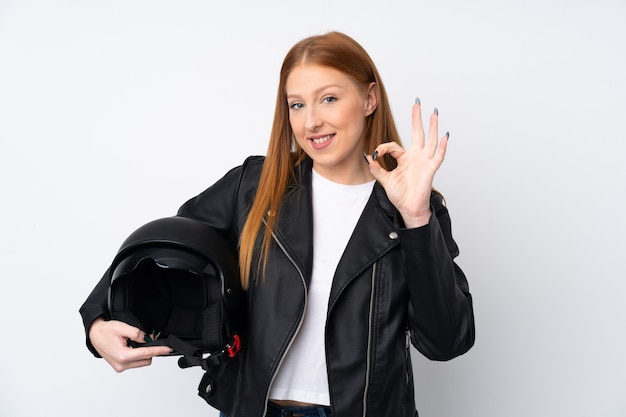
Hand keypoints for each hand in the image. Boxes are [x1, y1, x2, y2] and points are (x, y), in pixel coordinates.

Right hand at [89, 317, 171, 371]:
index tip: (168, 349)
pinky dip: (137, 355)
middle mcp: (122, 364)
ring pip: (141, 362)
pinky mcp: (120, 367)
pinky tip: (131, 348)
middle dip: (150, 349)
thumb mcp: (122, 327)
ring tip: (134, 343)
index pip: (147, 353)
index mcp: (123, 356)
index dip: (160, 350)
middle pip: (146, 359)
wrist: (94, 335)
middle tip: (147, 339)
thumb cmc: (105, 331)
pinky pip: (135, 362)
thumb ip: (137, 333)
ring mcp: (120, 367)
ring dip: (143, 353)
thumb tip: (148, 339)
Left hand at [365, 100, 447, 227]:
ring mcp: (424, 162)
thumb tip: (367, 156)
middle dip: (417, 118)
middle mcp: (416, 157)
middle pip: (418, 133)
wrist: (409, 208)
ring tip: (434, 113)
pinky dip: (441, 147)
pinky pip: (437, 156)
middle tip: (418, 104)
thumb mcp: (385, 180)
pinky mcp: (430, 169)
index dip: (382, 148)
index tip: (374, 154)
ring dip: (432, 127)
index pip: (393, 146)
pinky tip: (444, 136)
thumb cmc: (401, 195)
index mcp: (404, 158)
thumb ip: (376, 168)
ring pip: (430, 141)